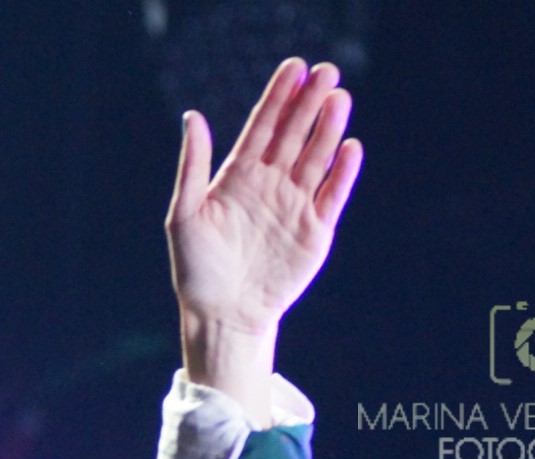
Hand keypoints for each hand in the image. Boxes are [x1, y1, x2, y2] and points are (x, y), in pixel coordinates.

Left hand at [166, 57, 362, 423]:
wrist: (223, 315)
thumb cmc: (197, 269)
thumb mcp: (184, 215)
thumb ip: (192, 166)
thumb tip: (193, 117)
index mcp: (239, 176)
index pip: (263, 126)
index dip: (279, 97)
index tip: (294, 67)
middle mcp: (271, 184)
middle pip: (295, 134)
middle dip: (310, 102)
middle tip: (327, 71)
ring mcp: (295, 205)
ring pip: (317, 157)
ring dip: (329, 128)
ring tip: (340, 98)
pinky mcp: (316, 230)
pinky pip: (333, 194)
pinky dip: (343, 172)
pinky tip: (350, 147)